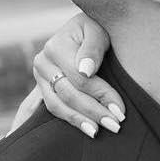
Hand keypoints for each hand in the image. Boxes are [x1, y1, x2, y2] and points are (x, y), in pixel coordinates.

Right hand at [29, 12, 124, 137]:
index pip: (80, 79)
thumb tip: (85, 71)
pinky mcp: (42, 88)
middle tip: (115, 126)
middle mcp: (42, 63)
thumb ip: (93, 47)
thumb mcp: (98, 29)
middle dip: (93, 112)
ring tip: (96, 133)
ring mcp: (39, 77)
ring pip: (56, 105)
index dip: (101, 95)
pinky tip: (76, 131)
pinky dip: (64, 120)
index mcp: (55, 47)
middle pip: (68, 94)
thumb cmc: (96, 27)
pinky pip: (50, 108)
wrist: (84, 27)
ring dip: (78, 121)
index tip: (120, 111)